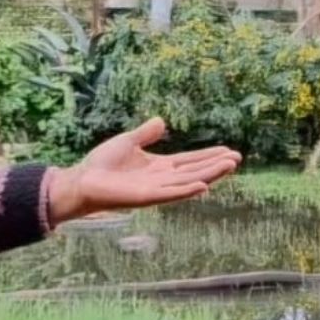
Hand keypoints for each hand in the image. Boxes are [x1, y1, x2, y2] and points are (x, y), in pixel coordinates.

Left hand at [48, 118, 240, 224]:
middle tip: (237, 158)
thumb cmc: (102, 165)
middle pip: (195, 171)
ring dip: (210, 175)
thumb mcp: (127, 142)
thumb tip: (162, 121)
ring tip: (229, 166)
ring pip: (189, 182)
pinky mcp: (146, 197)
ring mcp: (156, 189)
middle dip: (216, 165)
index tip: (229, 151)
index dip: (209, 155)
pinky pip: (170, 194)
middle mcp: (162, 179)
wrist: (82, 180)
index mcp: (159, 167)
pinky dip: (186, 190)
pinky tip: (202, 186)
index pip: (190, 161)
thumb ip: (145, 134)